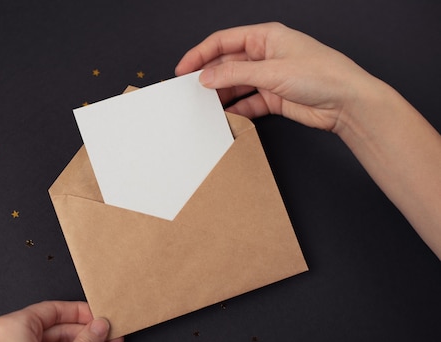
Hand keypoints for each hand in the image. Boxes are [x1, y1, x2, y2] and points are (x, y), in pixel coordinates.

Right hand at [175, 22, 376, 133]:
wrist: (347, 102)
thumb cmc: (321, 75)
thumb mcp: (271, 71)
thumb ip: (235, 73)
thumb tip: (206, 76)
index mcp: (265, 37)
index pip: (224, 41)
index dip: (200, 54)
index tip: (183, 69)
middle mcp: (265, 55)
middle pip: (227, 64)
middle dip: (209, 77)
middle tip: (190, 91)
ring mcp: (269, 77)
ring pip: (236, 84)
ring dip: (221, 95)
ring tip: (204, 107)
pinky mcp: (274, 97)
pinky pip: (247, 103)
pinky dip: (236, 110)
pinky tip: (226, 116)